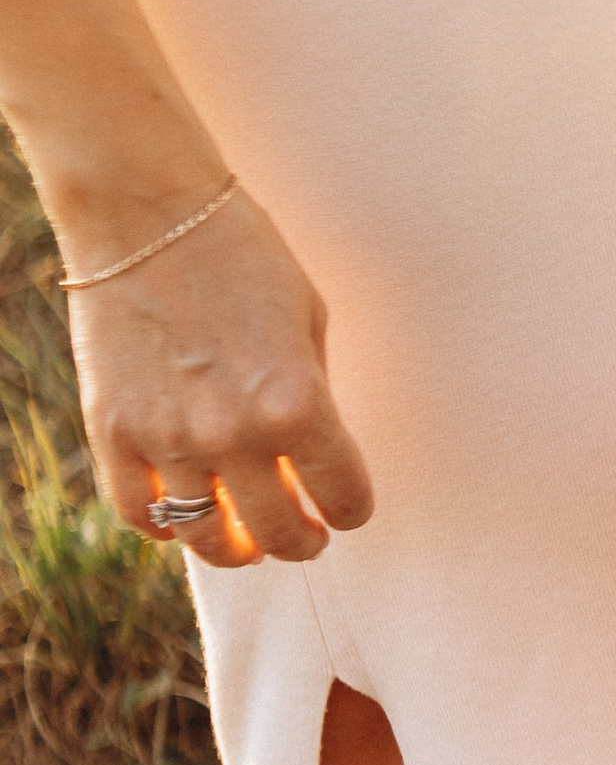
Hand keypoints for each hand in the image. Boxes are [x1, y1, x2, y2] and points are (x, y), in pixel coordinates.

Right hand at [71, 188, 372, 566]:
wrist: (150, 217)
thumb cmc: (243, 256)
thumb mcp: (308, 319)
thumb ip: (314, 392)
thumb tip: (315, 454)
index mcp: (299, 402)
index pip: (343, 495)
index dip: (351, 509)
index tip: (346, 509)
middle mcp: (236, 434)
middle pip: (279, 534)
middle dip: (301, 541)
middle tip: (303, 536)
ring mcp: (169, 440)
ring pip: (209, 538)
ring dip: (236, 547)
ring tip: (245, 538)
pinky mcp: (114, 435)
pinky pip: (141, 515)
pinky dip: (166, 527)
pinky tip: (184, 514)